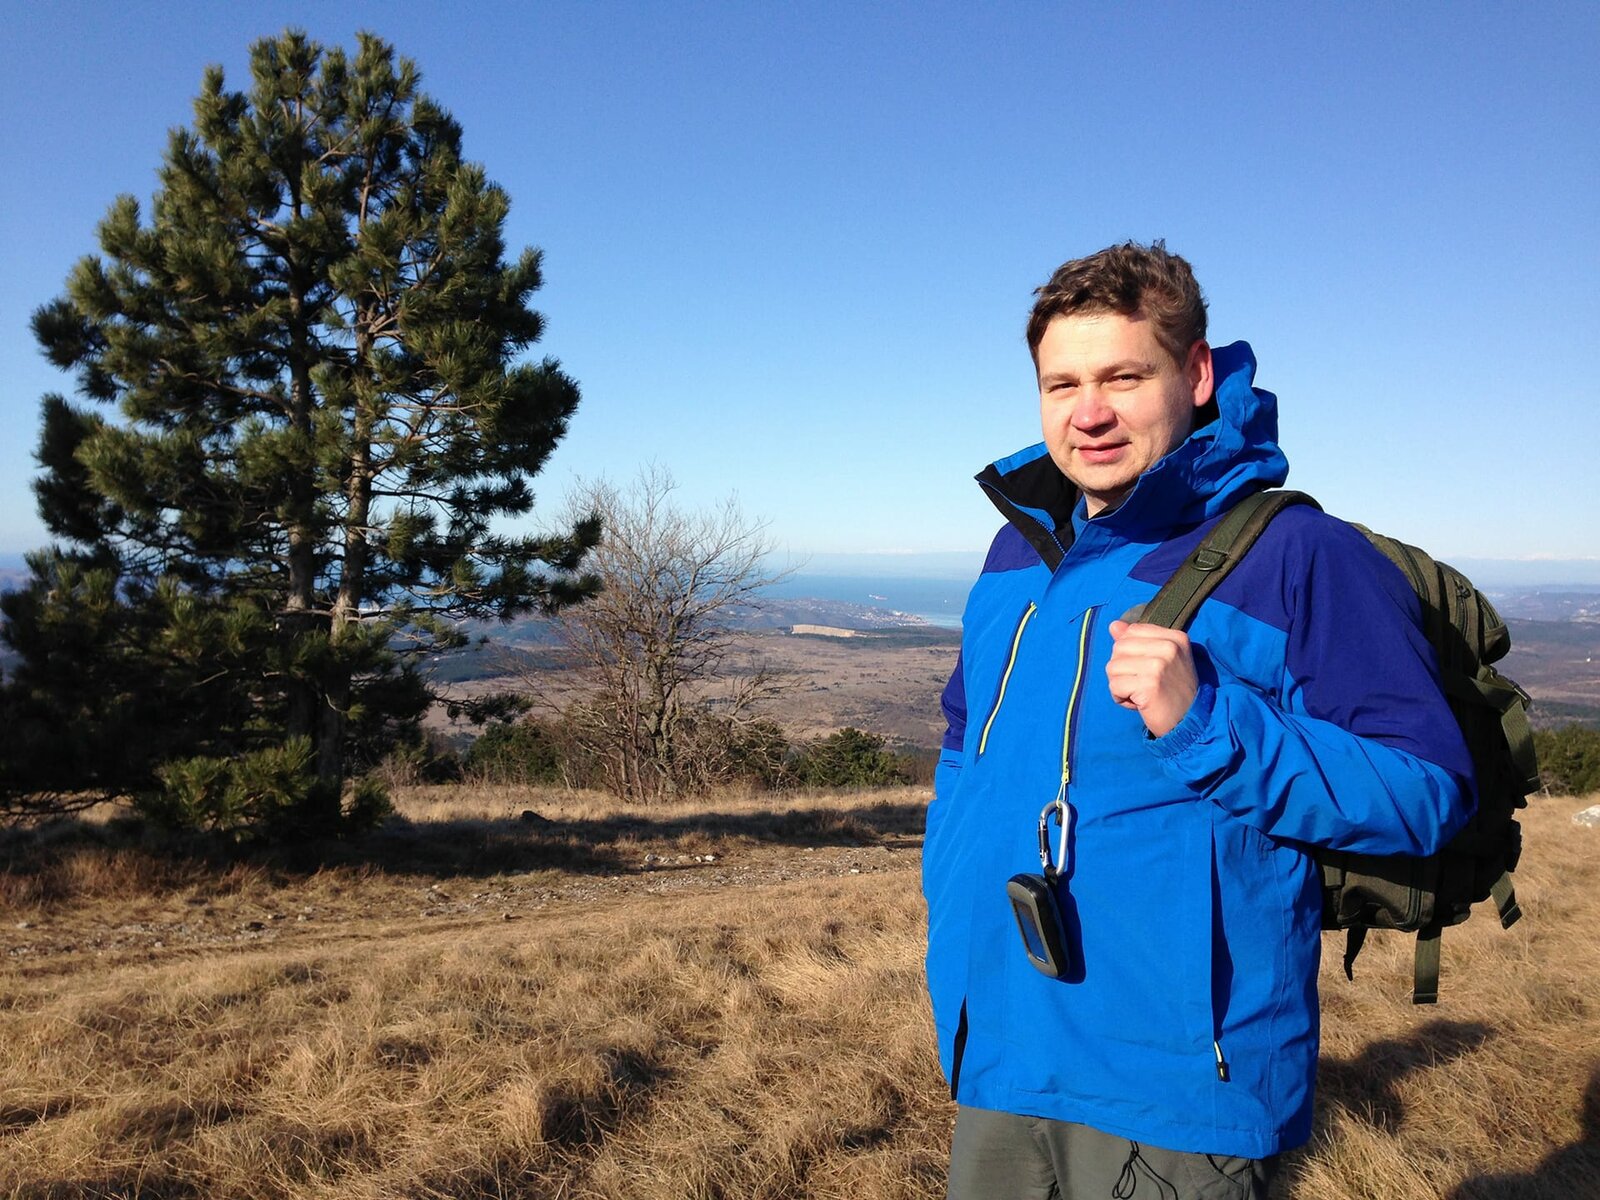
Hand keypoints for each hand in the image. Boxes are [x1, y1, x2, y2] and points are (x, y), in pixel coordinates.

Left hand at [1106, 620, 1198, 737]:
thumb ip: (1137, 640)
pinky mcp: (1149, 684)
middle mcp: (1169, 647)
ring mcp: (1159, 665)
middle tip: (1141, 685)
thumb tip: (1113, 625)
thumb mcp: (1161, 660)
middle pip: (1118, 648)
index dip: (1129, 653)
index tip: (1146, 669)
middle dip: (1121, 670)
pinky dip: (1120, 698)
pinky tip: (1138, 703)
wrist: (1190, 722)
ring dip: (1119, 685)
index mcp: (1175, 637)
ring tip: (1140, 694)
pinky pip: (1115, 686)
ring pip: (1112, 667)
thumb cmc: (1172, 692)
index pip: (1131, 631)